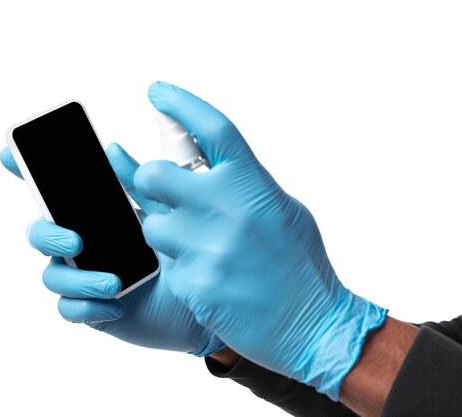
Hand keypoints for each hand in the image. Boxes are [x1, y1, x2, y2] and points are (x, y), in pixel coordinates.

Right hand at [0, 143, 224, 356]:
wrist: (200, 300)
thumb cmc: (176, 254)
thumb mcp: (161, 215)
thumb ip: (136, 186)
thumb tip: (113, 150)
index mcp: (93, 218)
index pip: (52, 195)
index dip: (24, 174)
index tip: (6, 154)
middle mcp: (81, 246)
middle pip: (38, 235)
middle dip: (49, 235)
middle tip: (77, 241)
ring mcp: (81, 278)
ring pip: (51, 276)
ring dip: (79, 279)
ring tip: (114, 282)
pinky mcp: (91, 310)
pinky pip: (69, 310)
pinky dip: (88, 307)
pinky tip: (118, 305)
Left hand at [133, 81, 387, 399]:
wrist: (312, 326)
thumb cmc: (298, 264)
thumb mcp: (280, 210)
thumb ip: (242, 185)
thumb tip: (199, 163)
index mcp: (253, 184)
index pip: (211, 128)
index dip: (180, 104)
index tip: (157, 91)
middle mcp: (228, 209)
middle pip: (155, 174)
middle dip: (148, 179)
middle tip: (159, 188)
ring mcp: (208, 248)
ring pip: (150, 225)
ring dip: (162, 231)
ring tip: (194, 245)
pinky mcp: (193, 284)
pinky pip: (164, 265)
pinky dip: (178, 267)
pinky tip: (207, 276)